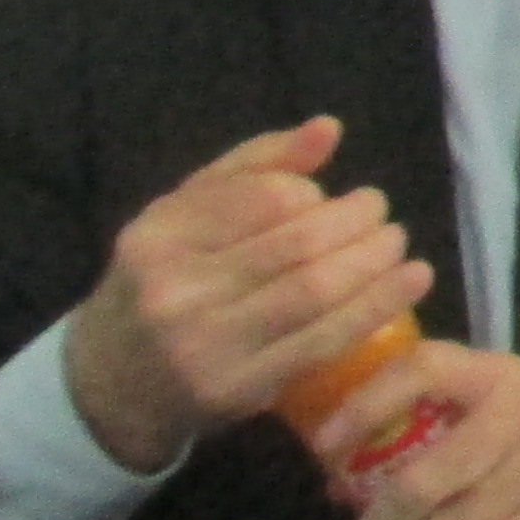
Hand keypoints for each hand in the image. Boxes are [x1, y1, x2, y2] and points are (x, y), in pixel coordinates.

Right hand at [61, 117, 431, 476]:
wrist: (111, 387)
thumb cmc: (160, 284)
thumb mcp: (184, 214)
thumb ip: (253, 166)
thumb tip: (328, 129)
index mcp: (159, 236)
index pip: (264, 198)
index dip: (315, 193)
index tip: (340, 196)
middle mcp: (176, 290)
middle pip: (297, 245)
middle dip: (358, 223)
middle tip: (384, 214)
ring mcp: (206, 346)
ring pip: (315, 293)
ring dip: (375, 263)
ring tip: (398, 244)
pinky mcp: (236, 390)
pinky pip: (321, 342)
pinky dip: (375, 308)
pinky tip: (409, 283)